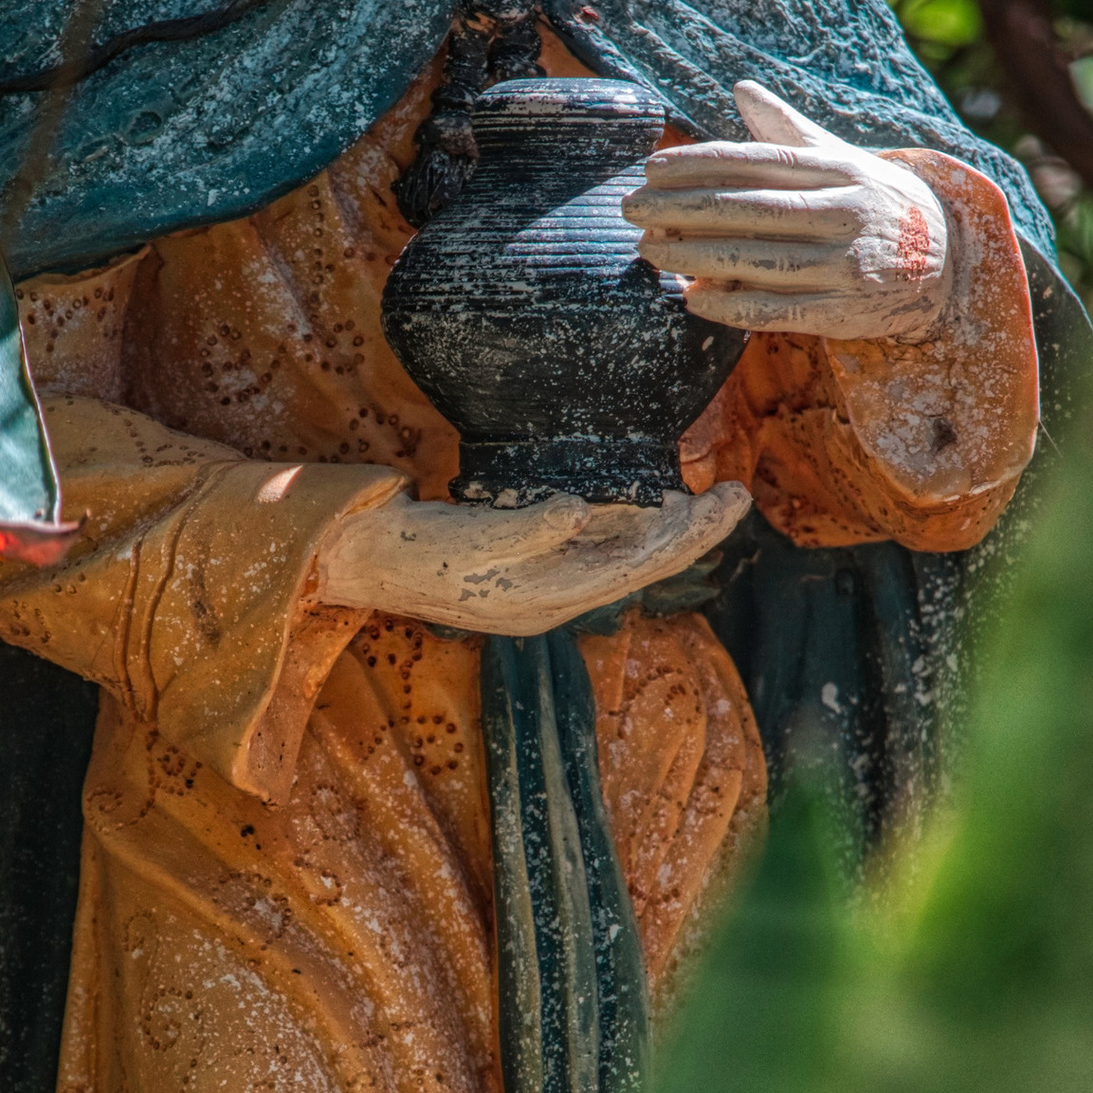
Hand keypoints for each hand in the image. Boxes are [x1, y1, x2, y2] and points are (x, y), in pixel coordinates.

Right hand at [315, 483, 749, 635]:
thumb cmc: (408, 550)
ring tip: (702, 499)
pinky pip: (589, 548)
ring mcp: (537, 585)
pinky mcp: (522, 565)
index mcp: (546, 600)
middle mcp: (552, 599)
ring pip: (619, 558)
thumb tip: (577, 511)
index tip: (729, 500)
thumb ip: (524, 529)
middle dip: (692, 531)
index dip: (690, 534)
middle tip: (737, 492)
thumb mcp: (466, 538)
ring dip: (662, 529)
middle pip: (639, 564)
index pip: (638, 566)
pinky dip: (620, 525)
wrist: (356, 561)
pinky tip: (637, 505)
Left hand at [623, 80, 948, 342]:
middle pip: (752, 209)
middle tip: (631, 209)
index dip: (700, 165)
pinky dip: (733, 305)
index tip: (650, 169)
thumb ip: (788, 129)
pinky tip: (692, 297)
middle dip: (684, 209)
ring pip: (759, 259)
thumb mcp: (841, 159)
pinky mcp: (845, 311)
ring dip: (697, 256)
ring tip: (647, 250)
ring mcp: (845, 264)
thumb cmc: (873, 202)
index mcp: (838, 170)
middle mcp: (843, 213)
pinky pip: (779, 309)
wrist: (947, 263)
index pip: (758, 162)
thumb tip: (740, 88)